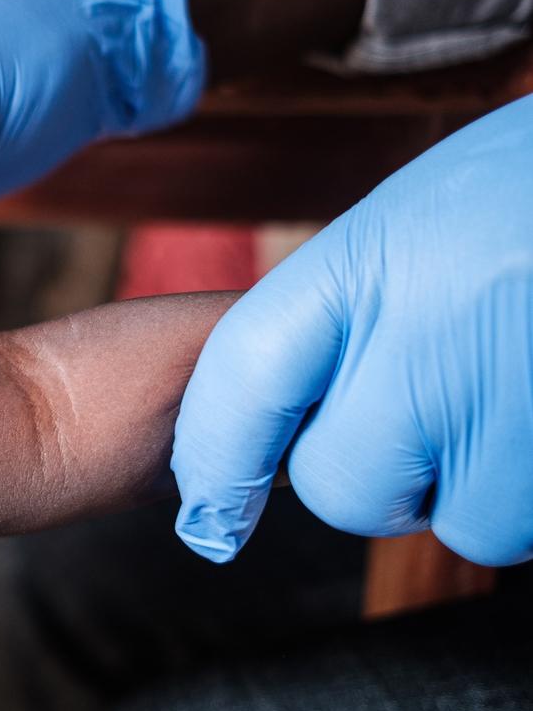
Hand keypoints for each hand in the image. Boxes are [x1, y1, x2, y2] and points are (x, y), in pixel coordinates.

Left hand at [173, 95, 532, 566]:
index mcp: (377, 254)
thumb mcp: (419, 216)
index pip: (247, 379)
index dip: (214, 459)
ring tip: (513, 388)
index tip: (209, 513)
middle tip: (427, 414)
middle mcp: (447, 323)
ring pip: (465, 523)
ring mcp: (530, 386)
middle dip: (375, 477)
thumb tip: (272, 437)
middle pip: (344, 487)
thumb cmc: (531, 187)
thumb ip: (343, 313)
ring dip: (478, 488)